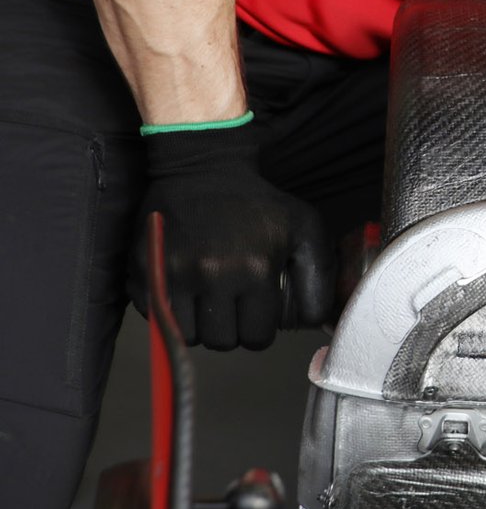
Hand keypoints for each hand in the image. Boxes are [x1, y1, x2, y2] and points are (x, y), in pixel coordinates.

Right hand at [129, 124, 333, 349]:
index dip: (260, 328)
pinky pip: (156, 316)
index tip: (257, 310)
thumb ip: (320, 279)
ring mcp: (173, 272)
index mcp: (255, 270)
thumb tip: (315, 324)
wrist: (204, 166)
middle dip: (232, 330)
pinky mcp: (142, 267)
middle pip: (222, 342)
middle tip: (233, 304)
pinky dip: (170, 311)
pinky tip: (184, 288)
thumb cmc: (259, 203)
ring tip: (209, 297)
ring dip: (200, 325)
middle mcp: (212, 275)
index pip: (258, 338)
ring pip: (188, 335)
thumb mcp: (306, 230)